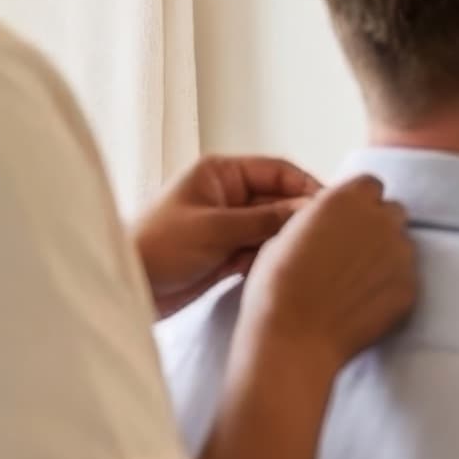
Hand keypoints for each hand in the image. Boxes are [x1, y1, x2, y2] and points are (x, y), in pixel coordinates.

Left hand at [135, 155, 321, 318]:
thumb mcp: (215, 228)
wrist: (126, 287)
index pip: (278, 171)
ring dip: (286, 241)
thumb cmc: (158, 246)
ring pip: (273, 227)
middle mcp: (228, 194)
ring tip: (309, 256)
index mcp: (221, 173)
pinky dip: (271, 258)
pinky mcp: (225, 251)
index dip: (307, 187)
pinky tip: (284, 270)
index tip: (333, 209)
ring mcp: (227, 224)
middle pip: (279, 199)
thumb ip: (266, 219)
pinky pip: (260, 250)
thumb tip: (312, 209)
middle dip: (299, 218)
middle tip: (327, 238)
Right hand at [236, 175, 417, 374]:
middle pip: (392, 212)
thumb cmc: (276, 287)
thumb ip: (322, 218)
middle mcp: (381, 220)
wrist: (293, 338)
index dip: (359, 202)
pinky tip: (364, 304)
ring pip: (403, 245)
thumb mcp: (286, 235)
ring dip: (387, 256)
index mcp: (347, 199)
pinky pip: (406, 278)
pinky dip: (391, 287)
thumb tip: (333, 219)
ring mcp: (401, 253)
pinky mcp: (411, 286)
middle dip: (378, 225)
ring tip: (356, 283)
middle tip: (354, 252)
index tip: (346, 220)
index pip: (370, 185)